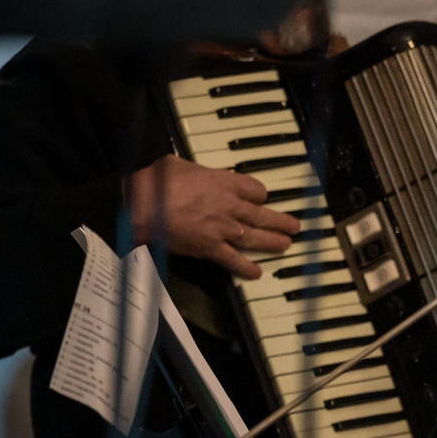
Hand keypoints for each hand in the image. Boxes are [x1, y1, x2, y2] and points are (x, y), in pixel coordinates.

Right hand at [126, 155, 299, 278]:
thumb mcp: (177, 164)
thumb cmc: (156, 181)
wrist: (142, 205)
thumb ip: (192, 170)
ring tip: (286, 244)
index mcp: (222, 182)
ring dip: (272, 242)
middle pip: (261, 214)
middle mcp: (229, 205)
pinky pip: (233, 260)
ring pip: (254, 237)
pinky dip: (246, 268)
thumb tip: (189, 171)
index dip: (259, 196)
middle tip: (294, 226)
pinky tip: (257, 272)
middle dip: (280, 221)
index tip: (260, 200)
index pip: (254, 190)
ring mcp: (222, 228)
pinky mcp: (210, 248)